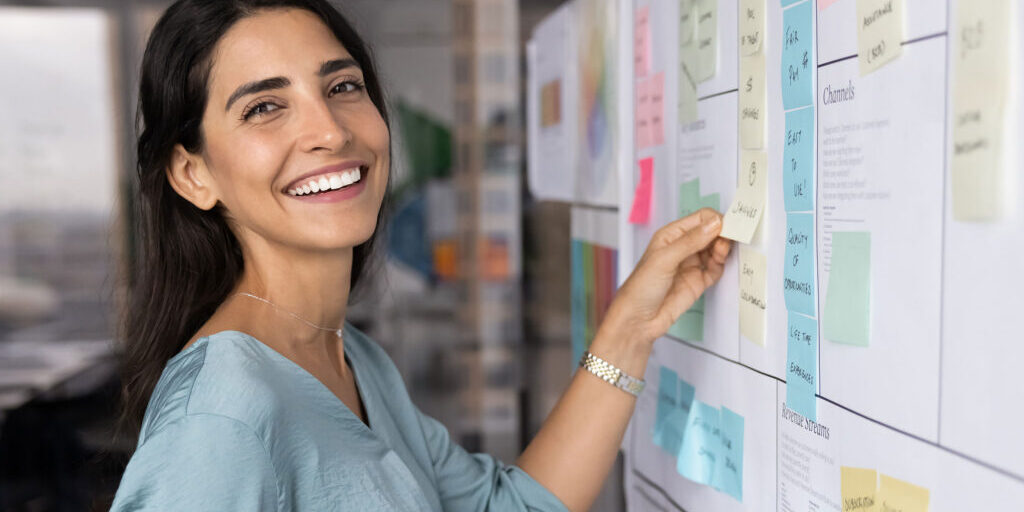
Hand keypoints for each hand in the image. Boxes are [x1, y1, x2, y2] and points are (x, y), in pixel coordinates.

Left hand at [600, 208, 731, 348]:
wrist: (639, 320)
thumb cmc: (640, 288)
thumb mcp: (664, 259)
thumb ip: (690, 242)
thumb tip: (713, 224)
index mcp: (671, 236)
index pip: (699, 219)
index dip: (714, 220)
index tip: (726, 224)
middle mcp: (682, 248)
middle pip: (710, 232)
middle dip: (723, 232)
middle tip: (733, 234)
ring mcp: (691, 264)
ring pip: (715, 249)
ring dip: (723, 247)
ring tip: (723, 249)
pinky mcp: (698, 281)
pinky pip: (716, 268)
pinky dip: (722, 263)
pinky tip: (720, 261)